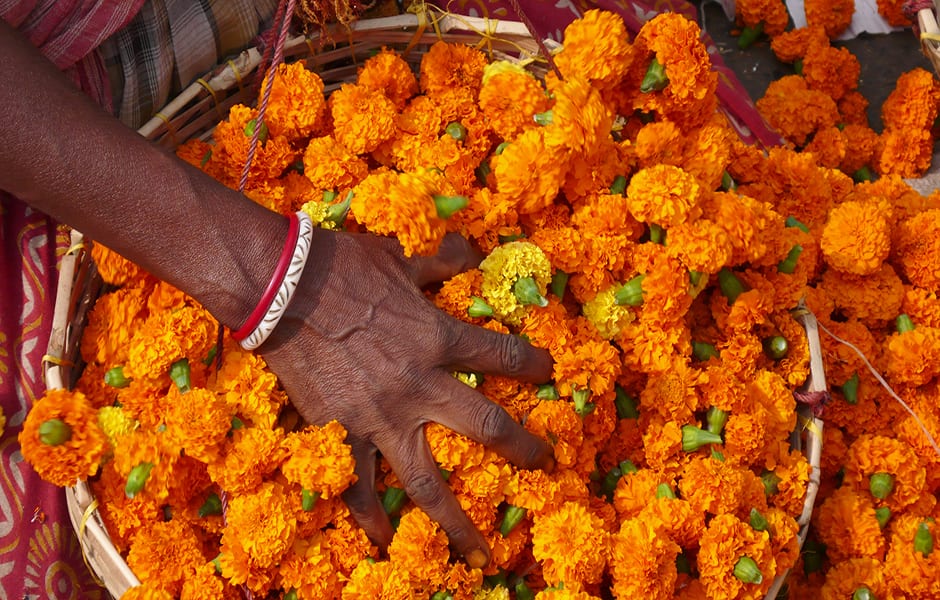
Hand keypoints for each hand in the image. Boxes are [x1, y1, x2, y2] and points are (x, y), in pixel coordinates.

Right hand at [258, 230, 554, 567]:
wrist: (279, 287)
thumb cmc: (341, 266)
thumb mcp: (398, 258)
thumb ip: (439, 262)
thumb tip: (470, 249)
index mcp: (439, 338)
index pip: (504, 357)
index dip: (534, 366)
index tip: (550, 373)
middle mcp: (420, 386)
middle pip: (488, 427)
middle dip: (522, 449)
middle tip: (544, 466)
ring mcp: (382, 418)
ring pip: (429, 482)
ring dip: (458, 521)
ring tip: (481, 554)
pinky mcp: (342, 435)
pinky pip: (360, 488)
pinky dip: (371, 519)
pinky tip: (384, 542)